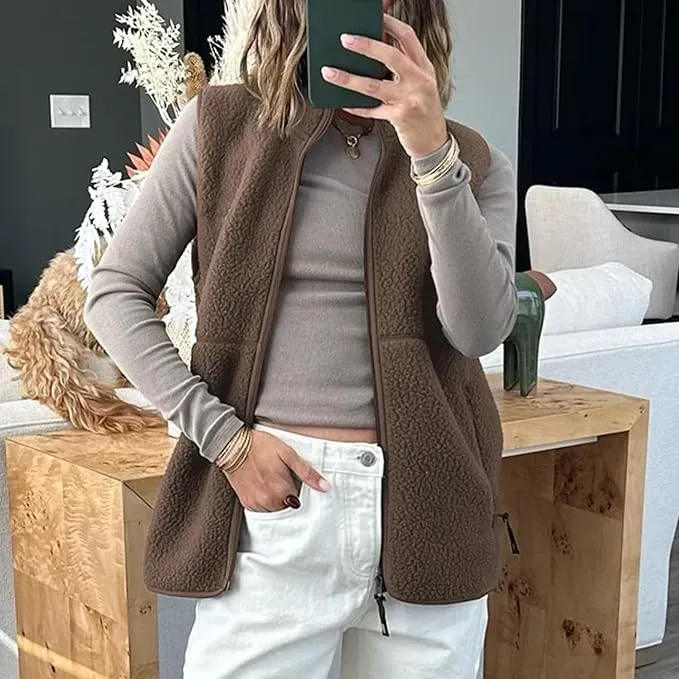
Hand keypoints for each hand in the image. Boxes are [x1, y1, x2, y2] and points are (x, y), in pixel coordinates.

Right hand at [225, 430, 330, 511]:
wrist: (232, 445)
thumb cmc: (260, 446)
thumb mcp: (288, 454)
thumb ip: (307, 473)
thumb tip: (325, 487)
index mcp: (282, 491)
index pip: (300, 502)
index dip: (299, 490)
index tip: (295, 481)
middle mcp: (268, 501)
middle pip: (288, 507)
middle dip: (288, 495)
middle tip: (283, 478)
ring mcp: (256, 504)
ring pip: (275, 510)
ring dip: (277, 500)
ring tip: (272, 481)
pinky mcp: (246, 503)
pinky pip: (262, 510)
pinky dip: (265, 501)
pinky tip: (264, 486)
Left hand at [321, 14, 447, 159]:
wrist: (434, 144)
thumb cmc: (425, 114)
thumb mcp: (422, 85)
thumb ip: (405, 68)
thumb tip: (376, 53)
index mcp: (424, 68)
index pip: (408, 37)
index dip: (390, 24)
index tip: (374, 17)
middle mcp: (419, 81)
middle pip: (390, 56)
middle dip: (365, 46)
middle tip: (345, 40)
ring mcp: (409, 100)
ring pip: (374, 85)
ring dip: (348, 78)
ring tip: (330, 73)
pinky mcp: (399, 118)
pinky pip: (372, 110)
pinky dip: (356, 108)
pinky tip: (344, 104)